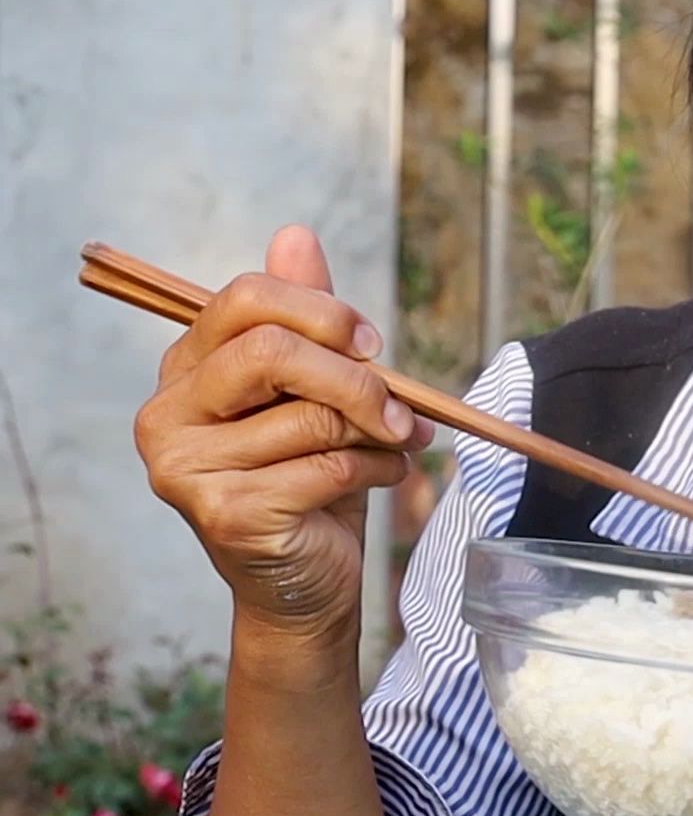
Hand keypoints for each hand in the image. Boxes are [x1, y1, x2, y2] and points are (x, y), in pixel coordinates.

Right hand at [132, 225, 432, 641]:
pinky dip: (375, 470)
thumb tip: (295, 234)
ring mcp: (184, 469)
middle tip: (403, 405)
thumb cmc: (310, 476)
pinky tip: (379, 478)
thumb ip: (305, 316)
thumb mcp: (315, 388)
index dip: (322, 311)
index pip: (244, 299)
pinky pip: (325, 466)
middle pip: (272, 351)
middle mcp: (166, 414)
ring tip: (395, 447)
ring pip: (311, 416)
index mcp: (186, 369)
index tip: (372, 343)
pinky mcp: (223, 514)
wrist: (305, 581)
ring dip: (378, 432)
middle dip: (357, 376)